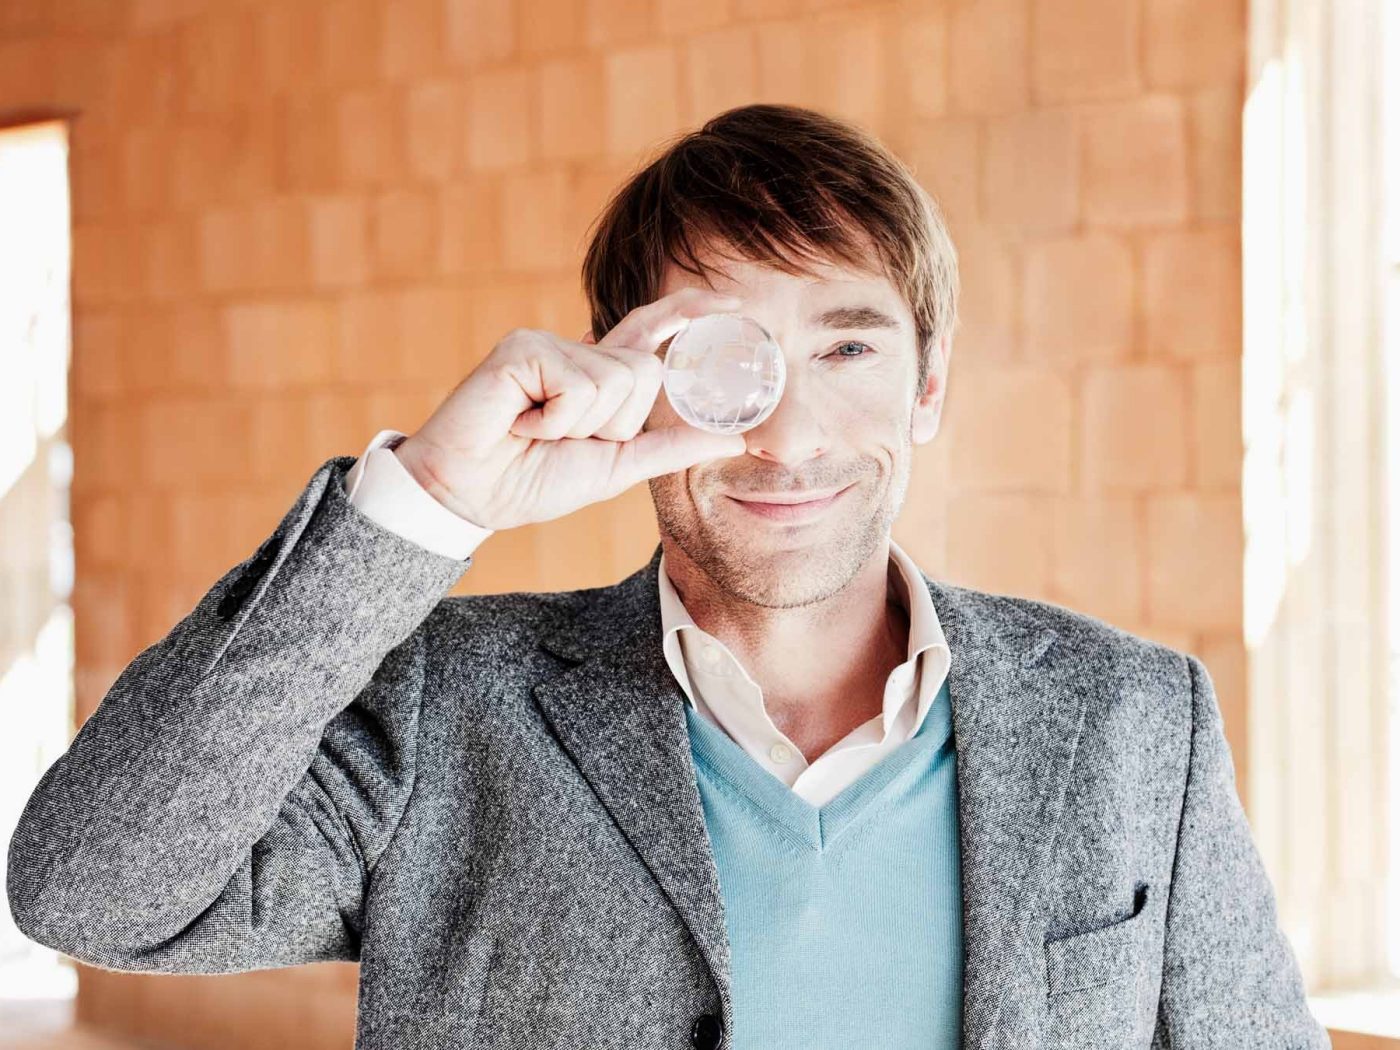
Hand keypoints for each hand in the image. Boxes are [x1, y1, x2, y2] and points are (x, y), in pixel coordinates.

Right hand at [392, 287, 748, 530]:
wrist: (469, 496)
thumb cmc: (532, 481)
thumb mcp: (616, 467)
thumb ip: (671, 448)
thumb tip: (737, 438)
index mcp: (598, 373)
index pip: (652, 331)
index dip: (690, 311)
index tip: (733, 302)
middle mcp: (577, 350)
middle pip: (646, 372)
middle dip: (615, 424)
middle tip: (562, 439)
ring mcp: (549, 343)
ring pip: (617, 379)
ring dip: (581, 425)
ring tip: (535, 431)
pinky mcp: (523, 347)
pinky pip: (579, 386)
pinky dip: (555, 421)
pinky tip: (520, 424)